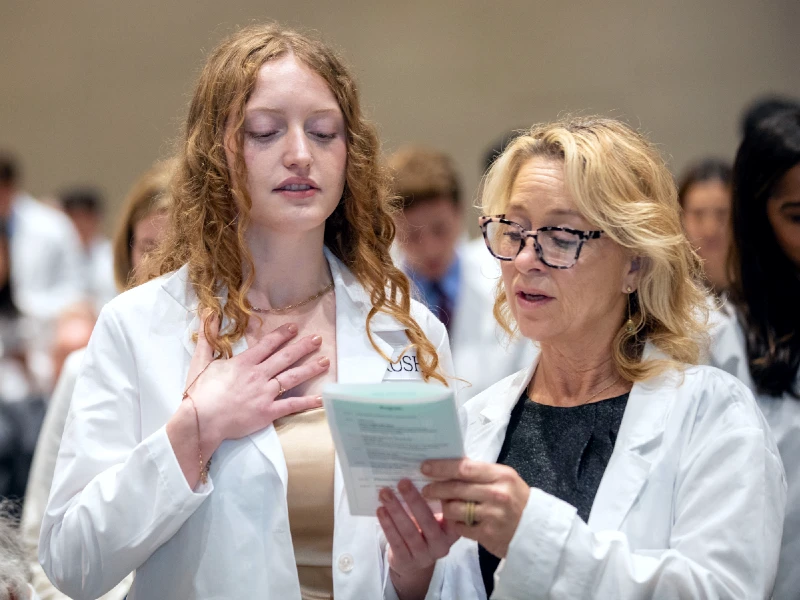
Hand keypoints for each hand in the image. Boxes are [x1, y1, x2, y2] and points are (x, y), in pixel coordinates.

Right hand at [186, 313, 328, 451]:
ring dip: (310, 368)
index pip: (267, 345)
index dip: (282, 335)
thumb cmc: (199, 393)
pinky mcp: (268, 412)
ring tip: (325, 361)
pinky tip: (321, 398)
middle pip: (285, 357)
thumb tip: (209, 313)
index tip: (294, 327)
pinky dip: (307, 402)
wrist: (200, 420)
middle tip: (317, 338)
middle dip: (303, 347)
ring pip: (292, 377)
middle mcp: (258, 375)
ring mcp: (265, 394)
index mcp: (243, 363)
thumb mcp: (201, 361)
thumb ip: (207, 337)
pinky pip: (291, 405)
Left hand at [377, 479, 459, 599]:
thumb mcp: (436, 519)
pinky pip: (396, 542)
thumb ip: (436, 501)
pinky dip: (387, 525)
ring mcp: (424, 556)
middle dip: (413, 500)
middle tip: (402, 482)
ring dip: (396, 510)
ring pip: (409, 531)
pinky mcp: (407, 562)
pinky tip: (381, 510)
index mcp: (453, 531)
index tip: (432, 478)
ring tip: (385, 493)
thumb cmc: (426, 531)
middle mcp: (442, 545)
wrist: (414, 564)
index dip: (443, 496)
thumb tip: (427, 470)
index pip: (452, 513)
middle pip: (428, 521)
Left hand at [421, 458, 529, 558]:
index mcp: (501, 475)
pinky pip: (460, 528)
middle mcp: (497, 493)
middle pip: (456, 488)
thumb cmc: (516, 500)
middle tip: (425, 489)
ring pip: (454, 509)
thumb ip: (480, 473)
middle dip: (436, 488)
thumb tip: (449, 466)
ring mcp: (492, 515)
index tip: (425, 467)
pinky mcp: (488, 535)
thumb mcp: (505, 480)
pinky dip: (454, 524)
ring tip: (442, 505)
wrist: (536, 531)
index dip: (442, 467)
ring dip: (444, 507)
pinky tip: (454, 521)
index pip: (464, 468)